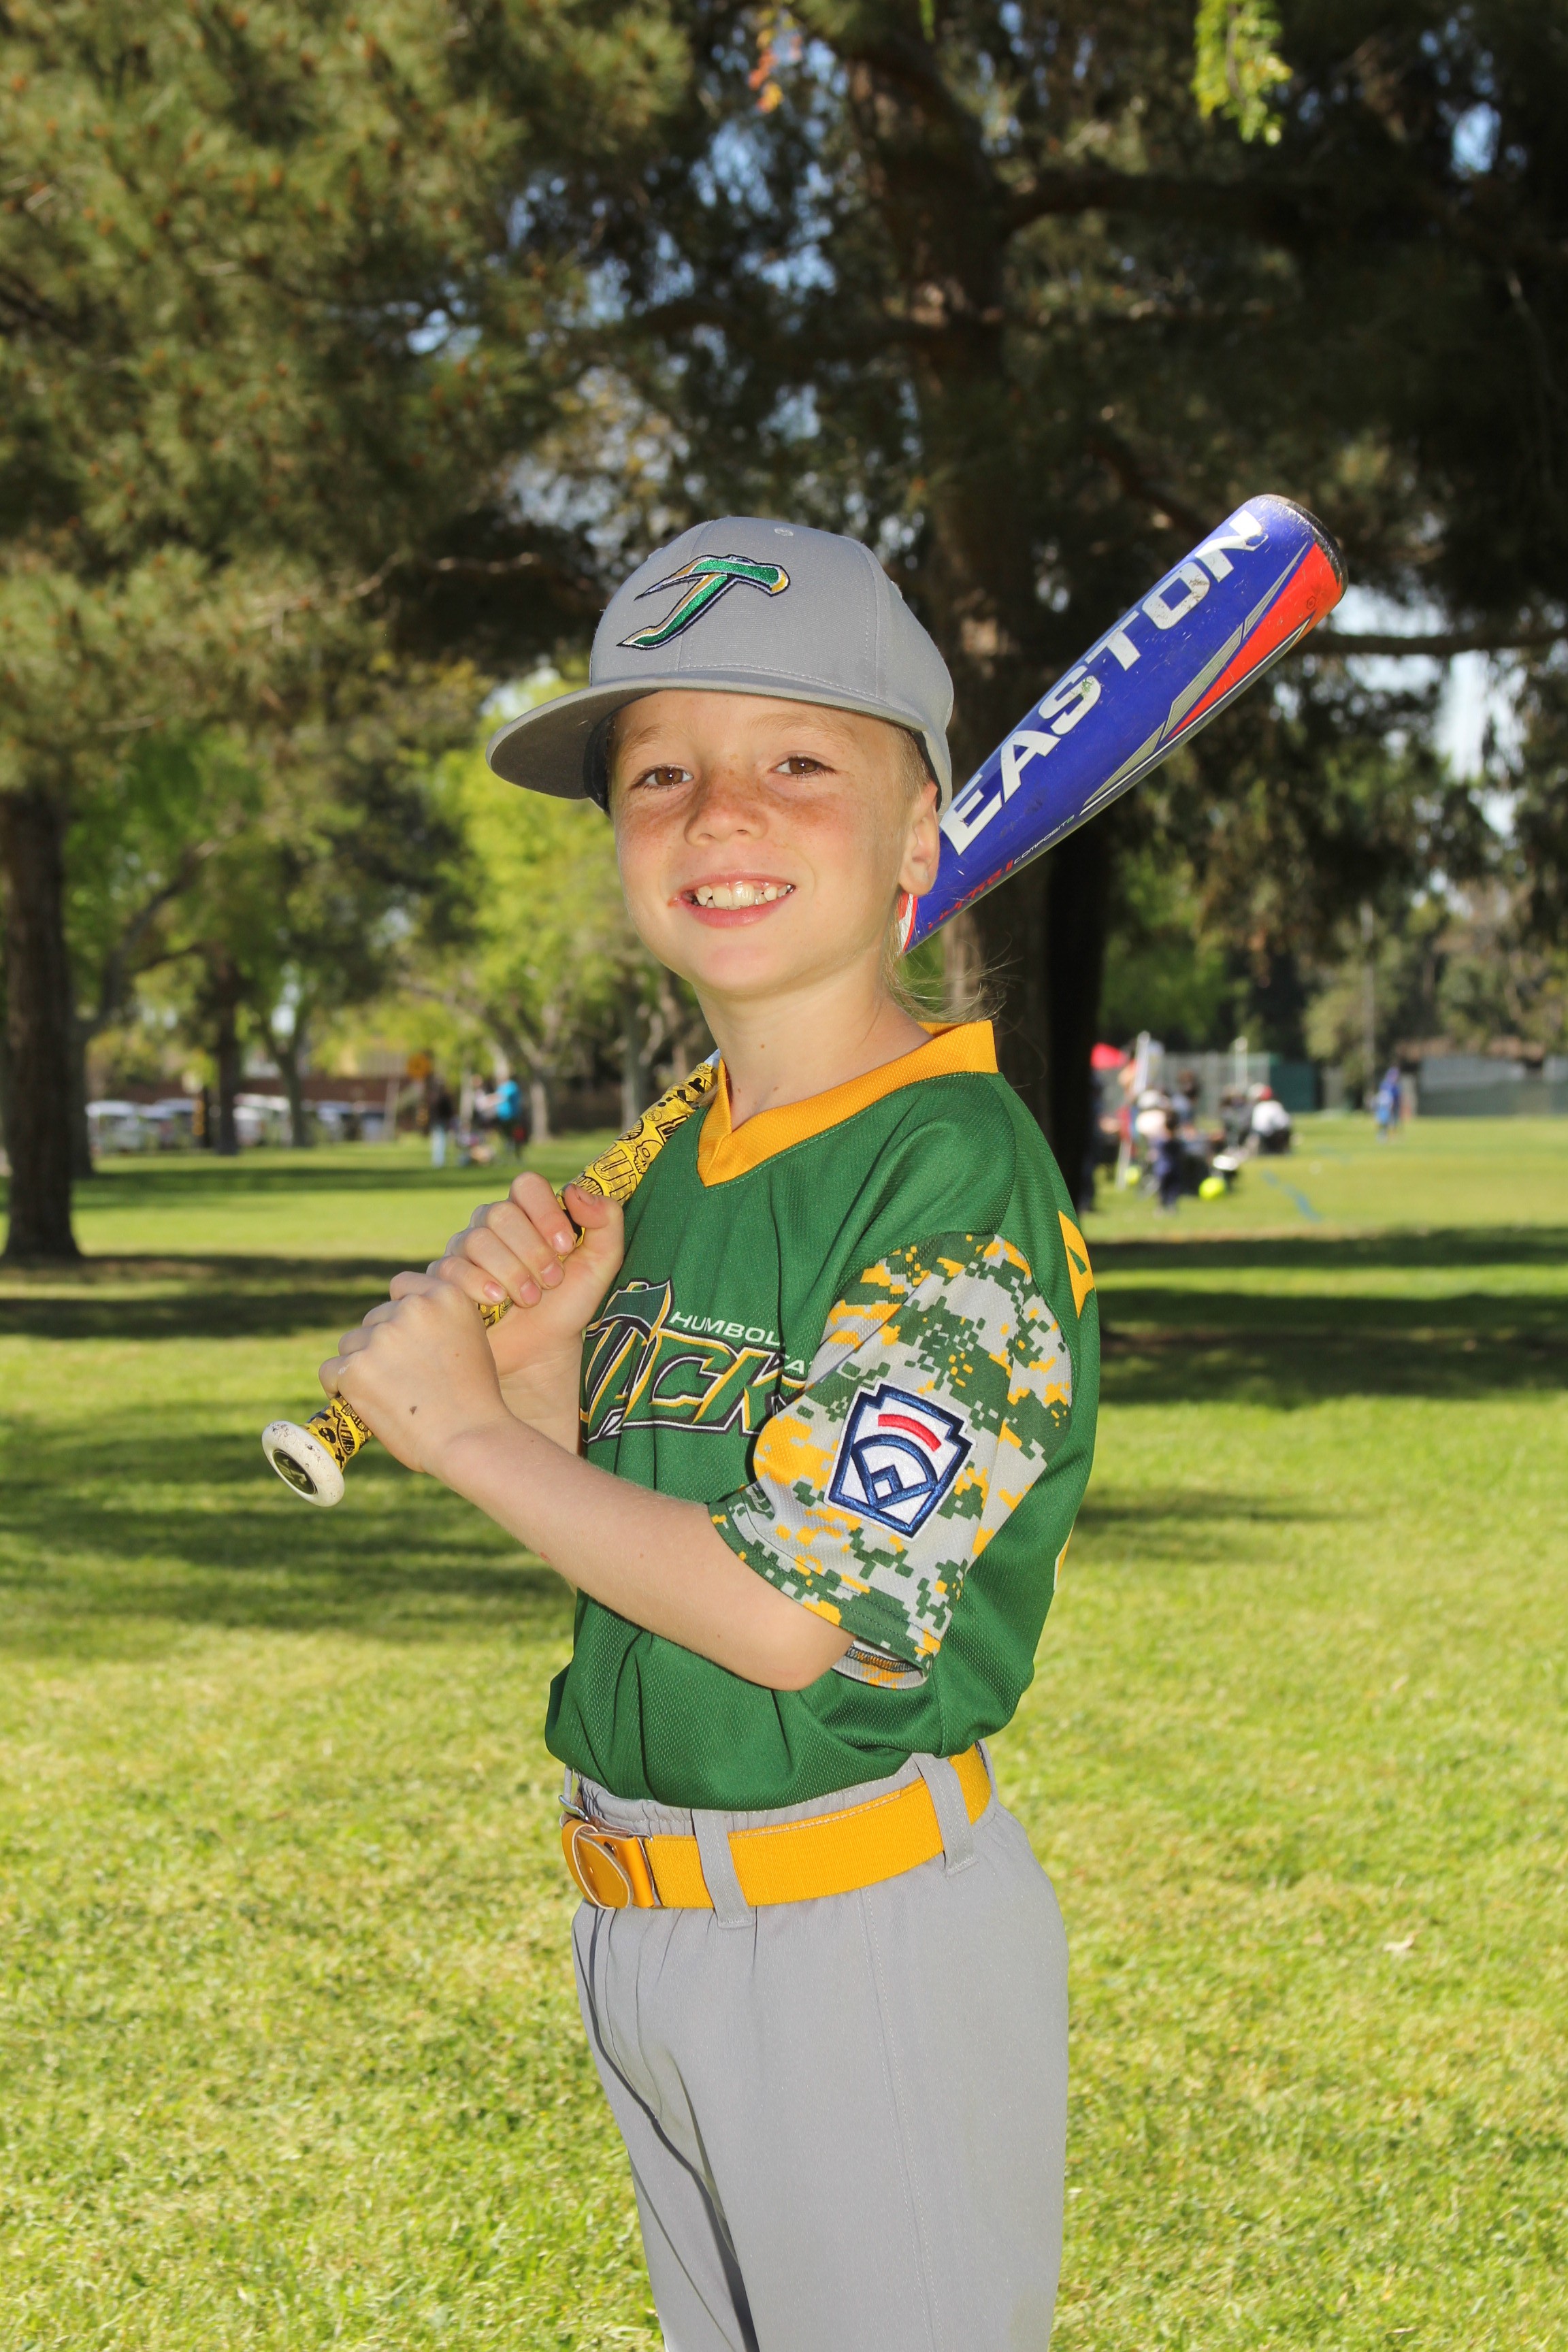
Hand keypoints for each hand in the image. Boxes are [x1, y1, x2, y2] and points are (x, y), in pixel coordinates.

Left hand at [320, 1275, 510, 1478]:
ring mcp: (381, 1337)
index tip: (403, 1336)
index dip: (398, 1311)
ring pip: (351, 1344)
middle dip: (380, 1345)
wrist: (468, 1437)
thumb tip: (400, 1323)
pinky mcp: (356, 1368)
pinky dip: (339, 1386)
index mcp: (445, 1296)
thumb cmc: (474, 1399)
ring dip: (361, 1365)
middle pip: (374, 1319)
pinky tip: (358, 1402)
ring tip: (386, 1396)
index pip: (401, 1286)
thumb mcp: (470, 1340)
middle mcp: (412, 1308)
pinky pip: (330, 1371)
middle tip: (400, 1380)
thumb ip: (439, 1323)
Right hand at [429, 1176, 623, 1376]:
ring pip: (477, 1240)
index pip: (527, 1185)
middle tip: (552, 1281)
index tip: (566, 1247)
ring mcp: (464, 1248)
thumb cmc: (569, 1302)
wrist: (543, 1349)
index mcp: (527, 1211)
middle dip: (532, 1251)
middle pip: (501, 1213)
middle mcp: (492, 1223)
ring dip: (511, 1272)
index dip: (546, 1213)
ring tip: (530, 1299)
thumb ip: (605, 1221)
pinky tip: (497, 1301)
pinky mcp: (445, 1277)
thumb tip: (575, 1191)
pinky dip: (479, 1285)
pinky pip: (452, 1268)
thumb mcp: (601, 1263)